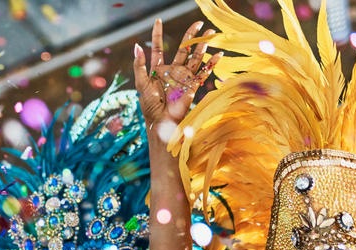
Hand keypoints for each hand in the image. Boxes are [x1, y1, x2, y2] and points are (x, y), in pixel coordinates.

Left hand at [133, 20, 219, 134]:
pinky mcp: (193, 86)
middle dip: (191, 36)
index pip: (158, 48)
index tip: (158, 20)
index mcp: (158, 69)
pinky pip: (204, 72)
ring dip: (203, 46)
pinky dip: (211, 64)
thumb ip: (139, 65)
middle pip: (183, 49)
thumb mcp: (141, 84)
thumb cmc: (149, 106)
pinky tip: (218, 54)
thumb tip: (136, 46)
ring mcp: (184, 78)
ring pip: (195, 57)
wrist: (161, 122)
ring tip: (210, 34)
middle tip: (199, 24)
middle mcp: (173, 71)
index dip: (157, 34)